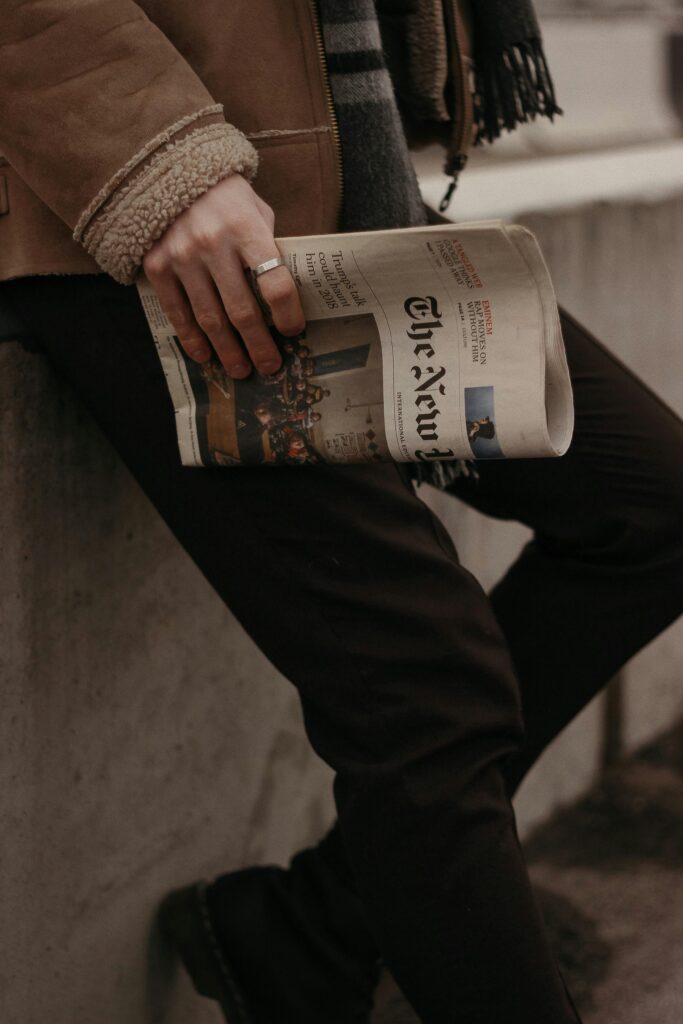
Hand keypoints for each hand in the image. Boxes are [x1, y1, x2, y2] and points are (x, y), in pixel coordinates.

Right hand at [142, 174, 304, 377]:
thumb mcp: (256, 209)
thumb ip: (268, 246)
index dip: (288, 314)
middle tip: (270, 367)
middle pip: (243, 311)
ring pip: (210, 319)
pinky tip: (205, 356)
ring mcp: (182, 257)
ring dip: (228, 351)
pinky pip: (177, 312)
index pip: (275, 283)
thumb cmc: (224, 194)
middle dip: (259, 346)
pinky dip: (192, 339)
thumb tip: (281, 293)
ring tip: (241, 370)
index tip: (293, 332)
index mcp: (247, 228)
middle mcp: (213, 244)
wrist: (167, 167)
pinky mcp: (157, 266)